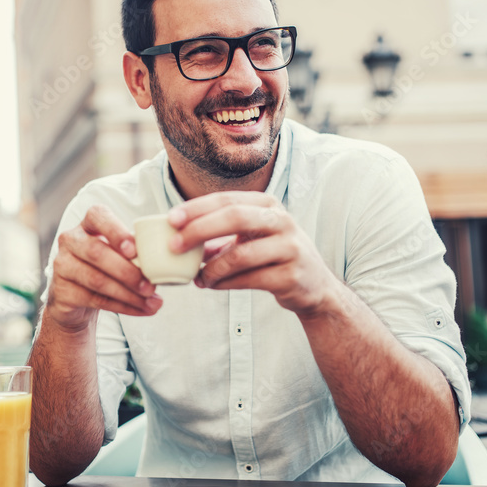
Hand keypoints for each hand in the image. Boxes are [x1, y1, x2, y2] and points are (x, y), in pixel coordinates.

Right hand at [45, 205, 161, 331]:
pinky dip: (122, 307)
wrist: (78, 299)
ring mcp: (62, 265)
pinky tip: (141, 310)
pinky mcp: (61, 291)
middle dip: (127, 271)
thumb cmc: (107, 269)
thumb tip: (166, 263)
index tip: (134, 250)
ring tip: (151, 302)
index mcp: (88, 224)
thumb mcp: (120, 254)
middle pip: (96, 252)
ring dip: (128, 294)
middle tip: (151, 286)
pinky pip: (94, 300)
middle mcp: (70, 240)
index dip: (115, 232)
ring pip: (96, 280)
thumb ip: (137, 252)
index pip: (97, 215)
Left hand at [168, 192, 338, 317]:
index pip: (227, 199)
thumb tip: (178, 235)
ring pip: (241, 254)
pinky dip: (225, 283)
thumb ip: (219, 234)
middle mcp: (281, 221)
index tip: (171, 220)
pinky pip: (249, 280)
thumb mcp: (252, 236)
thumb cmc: (273, 256)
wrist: (315, 286)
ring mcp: (289, 248)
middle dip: (199, 230)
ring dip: (211, 268)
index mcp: (268, 205)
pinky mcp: (291, 276)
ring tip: (197, 276)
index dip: (197, 208)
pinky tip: (212, 285)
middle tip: (174, 245)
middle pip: (234, 217)